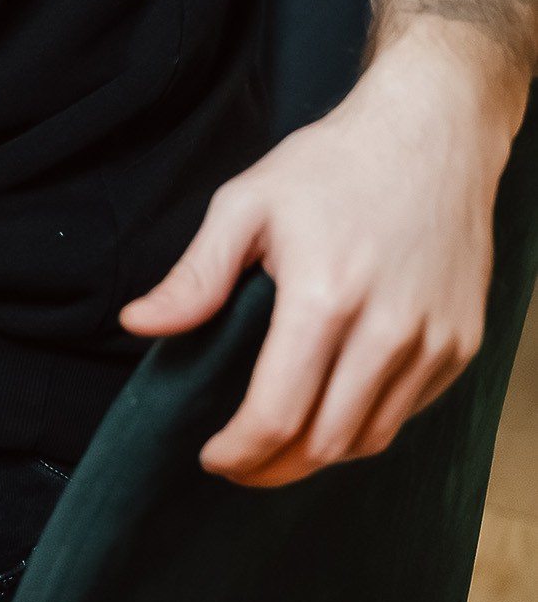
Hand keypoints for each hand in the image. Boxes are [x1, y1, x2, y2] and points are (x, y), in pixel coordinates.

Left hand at [120, 29, 505, 486]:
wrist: (431, 133)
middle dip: (274, 468)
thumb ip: (196, 274)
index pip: (278, 414)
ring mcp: (433, 340)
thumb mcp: (247, 204)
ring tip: (281, 445)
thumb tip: (139, 324)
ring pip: (373, 439)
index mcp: (323, 297)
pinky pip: (409, 412)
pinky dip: (367, 425)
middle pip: (326, 443)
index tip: (213, 457)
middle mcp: (387, 329)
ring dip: (321, 455)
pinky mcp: (462, 342)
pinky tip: (334, 408)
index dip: (240, 452)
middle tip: (240, 463)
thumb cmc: (332, 165)